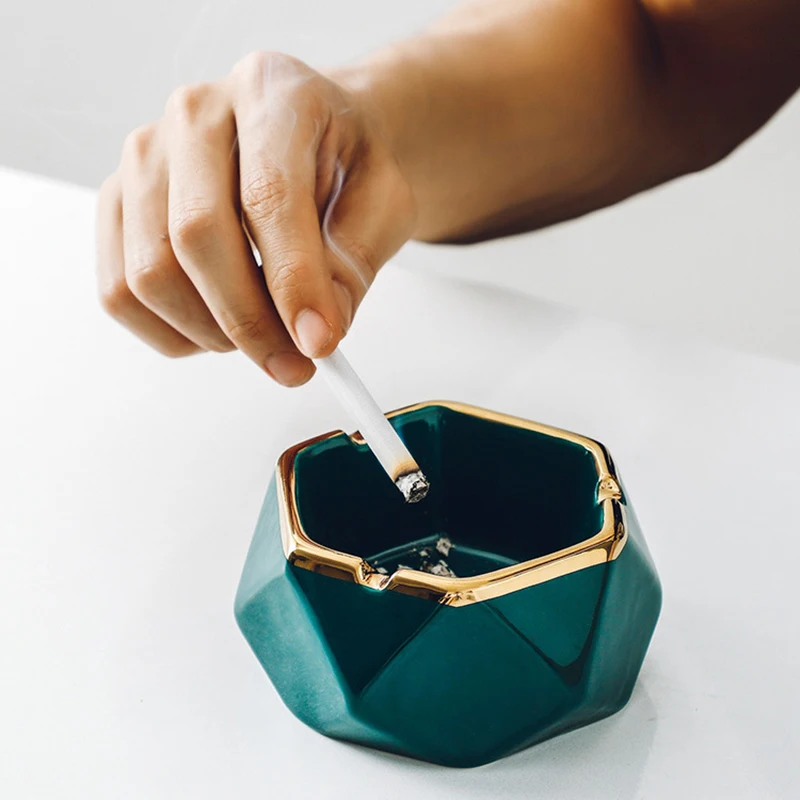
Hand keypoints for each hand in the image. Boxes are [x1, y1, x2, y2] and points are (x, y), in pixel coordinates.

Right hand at [96, 52, 414, 385]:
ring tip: (263, 338)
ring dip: (212, 332)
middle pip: (195, 235)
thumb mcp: (383, 202)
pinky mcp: (118, 203)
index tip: (319, 343)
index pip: (268, 196)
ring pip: (150, 273)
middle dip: (250, 323)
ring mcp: (144, 157)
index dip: (293, 281)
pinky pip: (120, 292)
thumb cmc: (346, 166)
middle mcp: (195, 114)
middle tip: (294, 364)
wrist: (315, 141)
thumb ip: (353, 262)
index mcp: (271, 93)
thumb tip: (315, 332)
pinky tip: (220, 328)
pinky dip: (174, 333)